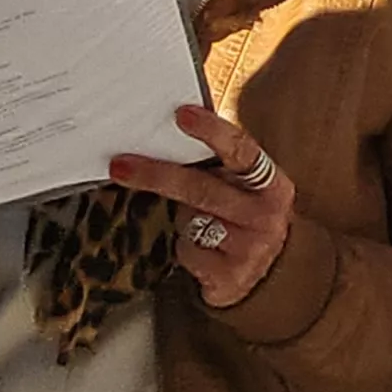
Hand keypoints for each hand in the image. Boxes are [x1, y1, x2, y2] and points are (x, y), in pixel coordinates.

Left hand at [110, 104, 296, 308]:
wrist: (265, 276)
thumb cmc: (240, 218)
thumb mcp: (240, 190)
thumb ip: (216, 166)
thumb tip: (161, 135)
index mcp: (271, 183)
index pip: (242, 150)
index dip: (212, 131)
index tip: (181, 115)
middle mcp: (266, 213)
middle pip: (202, 188)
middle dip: (157, 174)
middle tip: (121, 165)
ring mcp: (252, 247)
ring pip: (192, 222)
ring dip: (182, 220)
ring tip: (191, 223)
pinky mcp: (232, 276)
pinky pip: (189, 253)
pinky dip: (185, 250)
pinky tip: (201, 253)